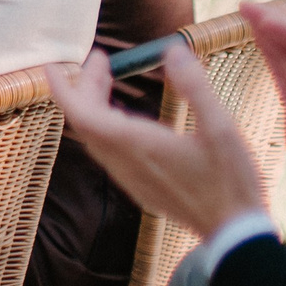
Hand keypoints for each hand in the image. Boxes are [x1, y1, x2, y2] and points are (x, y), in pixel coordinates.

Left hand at [46, 45, 264, 236]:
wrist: (233, 235)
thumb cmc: (230, 182)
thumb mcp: (221, 128)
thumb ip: (195, 87)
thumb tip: (173, 50)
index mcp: (137, 144)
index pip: (82, 114)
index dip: (63, 89)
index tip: (52, 67)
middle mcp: (125, 162)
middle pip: (86, 121)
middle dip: (85, 87)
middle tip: (101, 60)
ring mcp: (130, 178)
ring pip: (95, 138)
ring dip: (95, 105)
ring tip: (109, 79)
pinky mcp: (140, 187)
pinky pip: (107, 152)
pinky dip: (105, 125)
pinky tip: (124, 116)